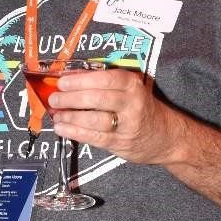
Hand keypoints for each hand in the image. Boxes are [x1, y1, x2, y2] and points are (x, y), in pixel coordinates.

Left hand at [48, 66, 180, 164]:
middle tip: (54, 99)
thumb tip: (69, 77)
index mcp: (132, 84)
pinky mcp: (120, 143)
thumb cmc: (140, 107)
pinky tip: (62, 128)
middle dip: (71, 99)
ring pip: (95, 120)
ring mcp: (127, 125)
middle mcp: (132, 103)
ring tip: (56, 115)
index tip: (62, 82)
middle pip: (97, 99)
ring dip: (71, 117)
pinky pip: (94, 137)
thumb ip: (101, 81)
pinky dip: (75, 132)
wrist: (166, 136)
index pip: (105, 79)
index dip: (80, 80)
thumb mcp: (128, 88)